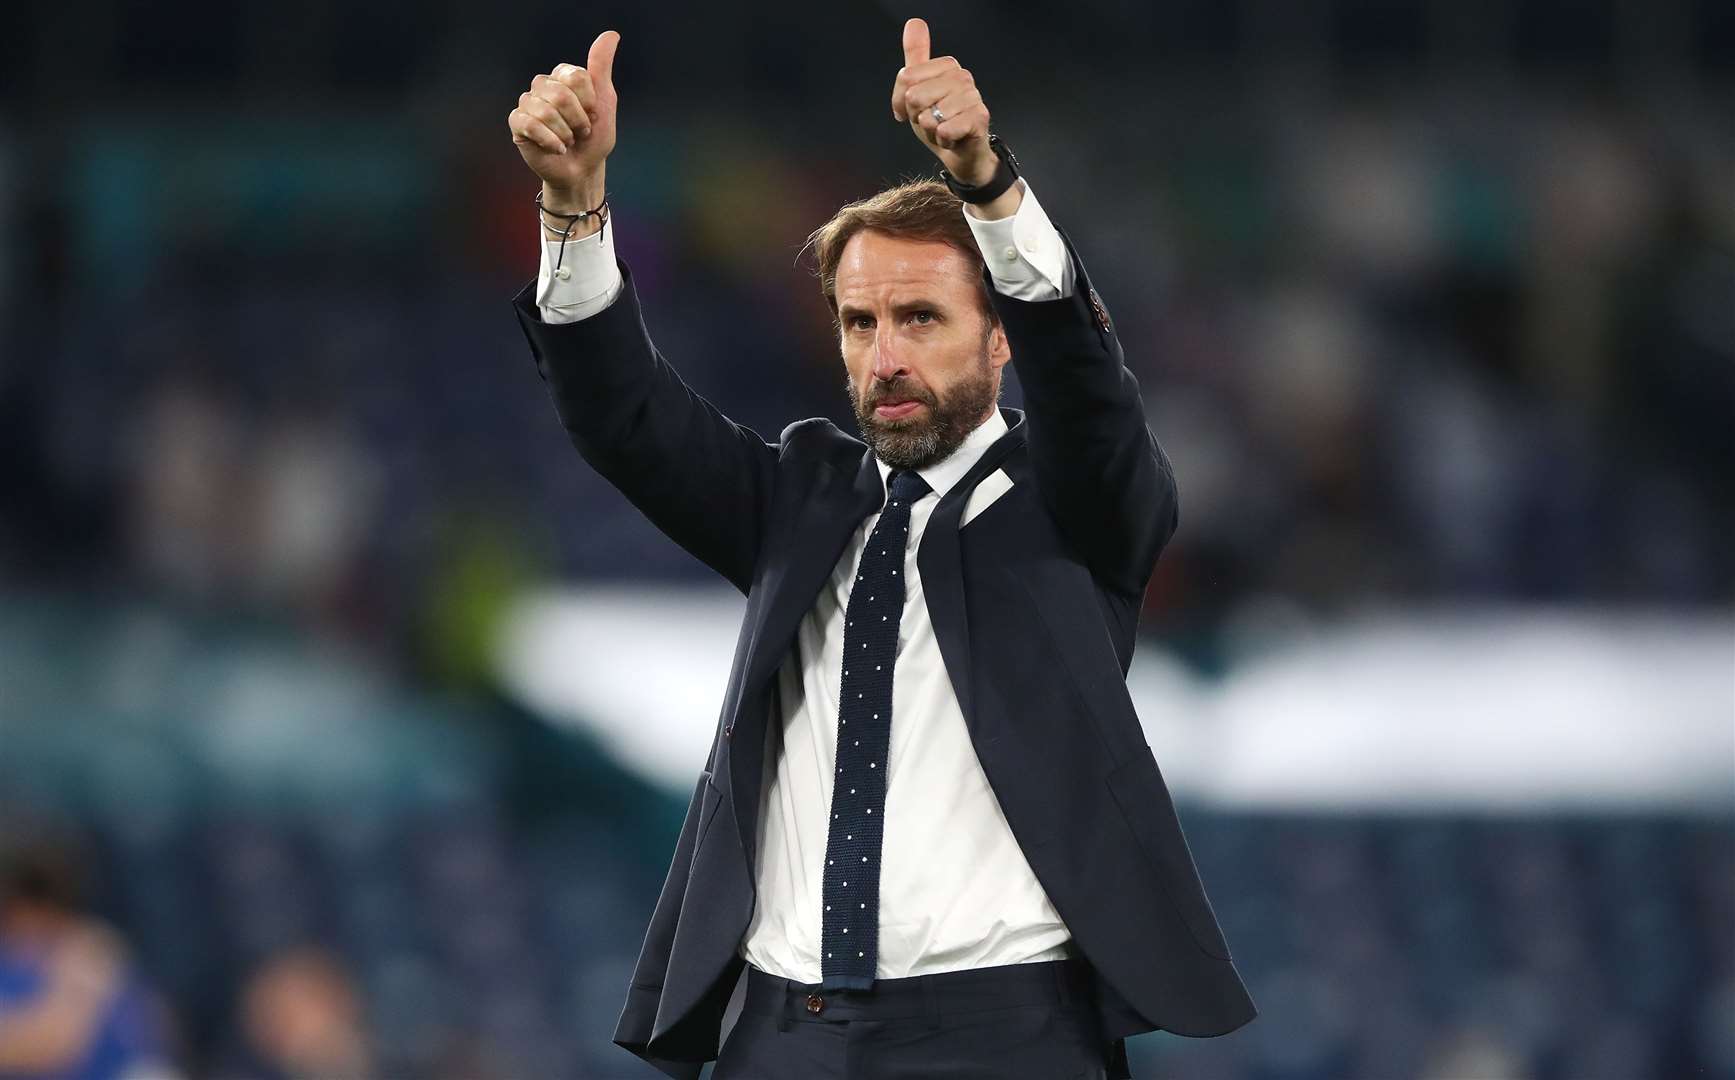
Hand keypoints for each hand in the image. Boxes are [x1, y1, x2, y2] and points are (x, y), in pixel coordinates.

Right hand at [509, 30, 620, 202]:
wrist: (582, 170)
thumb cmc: (594, 137)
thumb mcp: (605, 101)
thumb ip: (602, 68)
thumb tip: (611, 34)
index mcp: (563, 76)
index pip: (576, 77)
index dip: (590, 102)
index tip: (593, 115)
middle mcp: (543, 85)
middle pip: (561, 94)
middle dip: (578, 120)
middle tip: (580, 132)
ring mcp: (528, 103)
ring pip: (545, 111)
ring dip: (565, 134)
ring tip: (568, 141)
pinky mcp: (517, 123)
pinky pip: (530, 125)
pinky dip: (550, 141)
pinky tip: (556, 148)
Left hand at [890, 18, 993, 185]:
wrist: (960, 153)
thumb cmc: (940, 122)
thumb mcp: (918, 89)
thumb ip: (915, 57)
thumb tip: (914, 23)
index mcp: (947, 66)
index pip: (905, 78)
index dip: (901, 102)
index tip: (912, 110)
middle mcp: (962, 77)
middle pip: (915, 96)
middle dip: (917, 116)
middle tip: (932, 121)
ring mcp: (973, 97)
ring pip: (929, 116)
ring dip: (930, 132)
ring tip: (943, 130)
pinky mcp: (979, 119)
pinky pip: (944, 130)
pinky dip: (942, 141)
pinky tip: (951, 139)